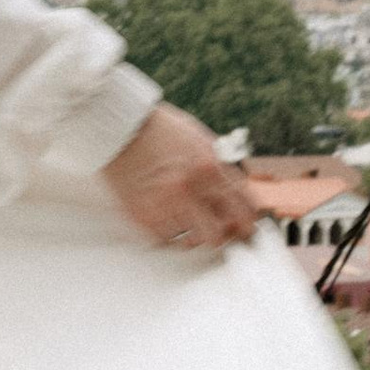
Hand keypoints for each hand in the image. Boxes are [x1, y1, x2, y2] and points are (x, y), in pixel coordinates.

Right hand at [102, 104, 259, 250]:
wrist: (122, 128)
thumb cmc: (163, 131)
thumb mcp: (203, 142)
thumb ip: (223, 169)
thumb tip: (240, 196)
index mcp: (209, 169)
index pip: (242, 209)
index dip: (248, 223)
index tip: (246, 228)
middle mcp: (187, 190)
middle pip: (217, 235)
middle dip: (220, 234)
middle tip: (217, 229)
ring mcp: (163, 205)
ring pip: (190, 241)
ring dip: (192, 233)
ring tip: (187, 219)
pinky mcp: (141, 215)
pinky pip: (164, 240)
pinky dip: (168, 233)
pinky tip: (166, 217)